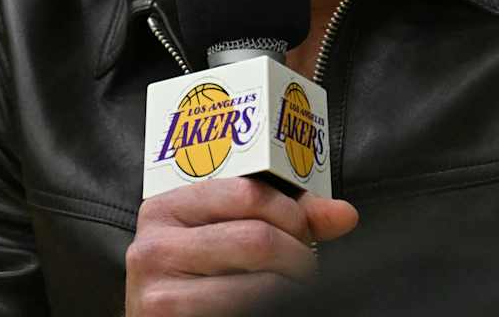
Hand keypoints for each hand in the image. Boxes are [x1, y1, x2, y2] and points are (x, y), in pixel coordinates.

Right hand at [124, 178, 359, 315]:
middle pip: (258, 240)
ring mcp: (161, 293)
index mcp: (166, 208)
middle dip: (297, 256)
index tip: (303, 232)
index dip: (291, 213)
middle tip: (304, 269)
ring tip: (290, 292)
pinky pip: (244, 312)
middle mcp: (155, 247)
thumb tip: (343, 214)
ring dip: (290, 291)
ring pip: (259, 286)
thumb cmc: (197, 279)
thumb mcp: (225, 235)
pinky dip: (271, 310)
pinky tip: (268, 308)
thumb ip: (282, 217)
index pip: (247, 193)